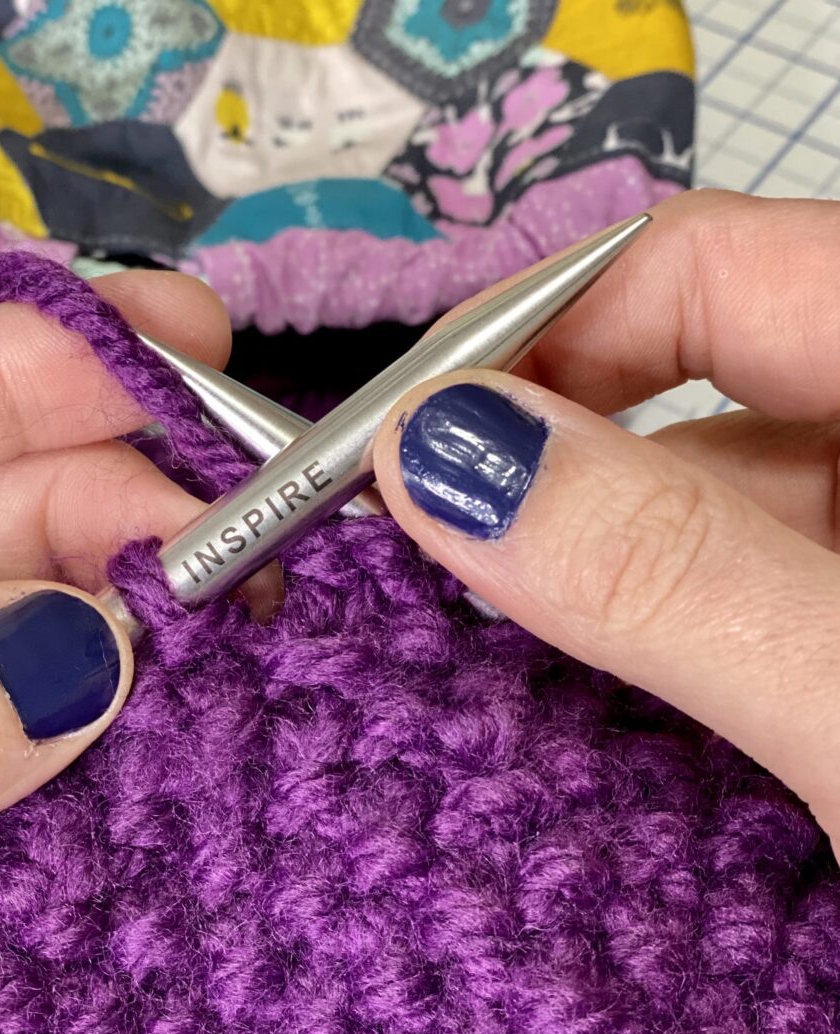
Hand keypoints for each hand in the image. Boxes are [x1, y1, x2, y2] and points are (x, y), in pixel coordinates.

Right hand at [374, 191, 839, 853]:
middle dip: (530, 447)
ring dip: (574, 547)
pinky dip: (637, 612)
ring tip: (470, 625)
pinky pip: (725, 575)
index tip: (398, 446)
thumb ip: (673, 574)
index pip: (697, 267)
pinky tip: (582, 677)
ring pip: (695, 491)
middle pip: (681, 375)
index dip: (527, 333)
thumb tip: (440, 456)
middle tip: (409, 542)